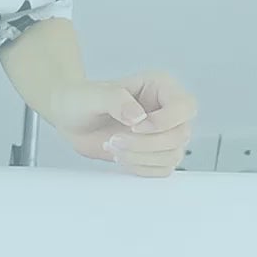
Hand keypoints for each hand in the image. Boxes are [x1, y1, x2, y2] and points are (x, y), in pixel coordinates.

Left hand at [43, 71, 198, 177]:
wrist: (71, 119)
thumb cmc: (82, 99)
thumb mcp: (94, 94)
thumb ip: (117, 100)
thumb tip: (139, 117)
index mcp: (160, 87)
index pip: (185, 106)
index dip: (163, 122)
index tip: (133, 127)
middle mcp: (167, 110)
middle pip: (180, 135)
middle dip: (146, 144)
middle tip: (114, 140)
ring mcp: (164, 133)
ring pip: (173, 155)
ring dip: (140, 158)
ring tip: (112, 147)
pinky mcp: (155, 153)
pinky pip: (162, 169)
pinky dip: (140, 168)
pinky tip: (120, 157)